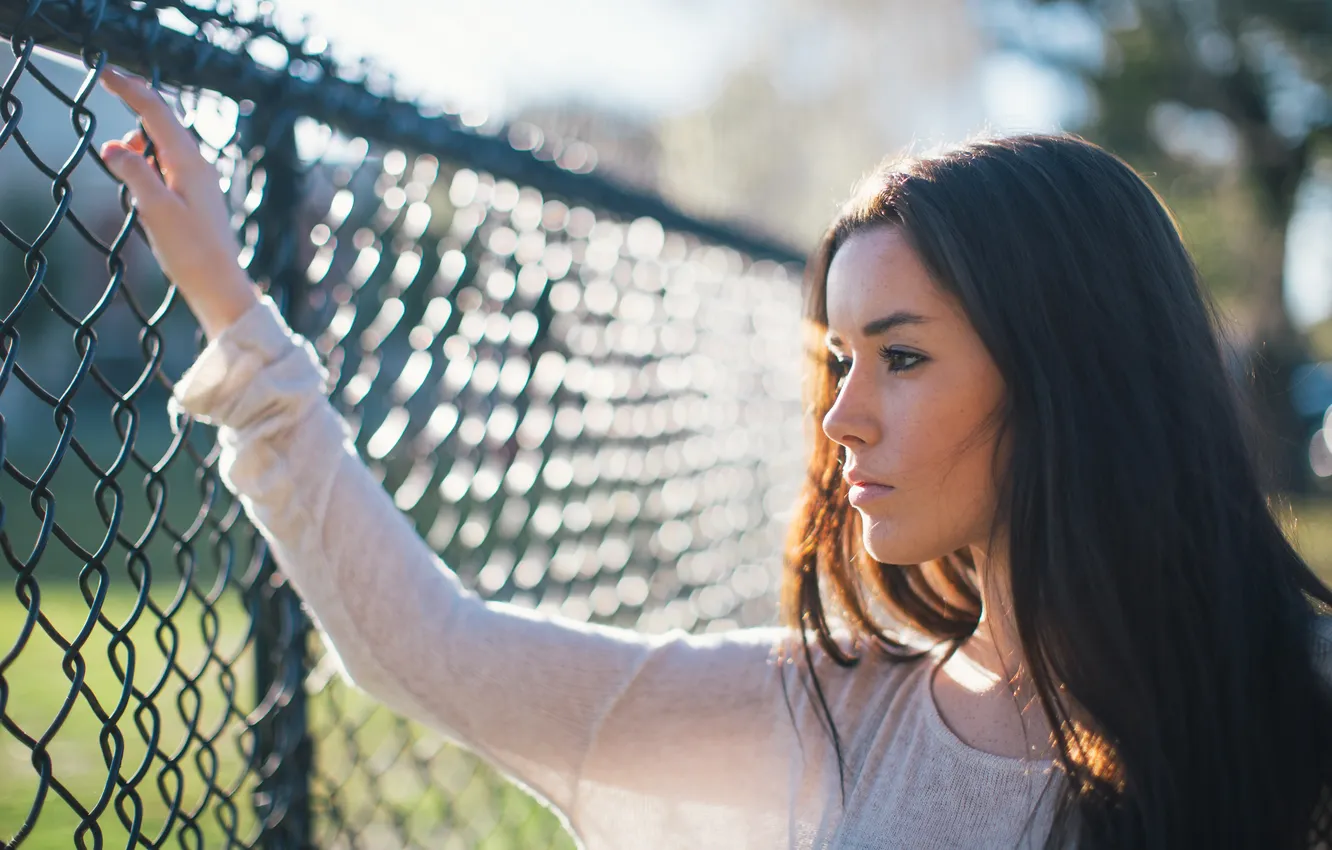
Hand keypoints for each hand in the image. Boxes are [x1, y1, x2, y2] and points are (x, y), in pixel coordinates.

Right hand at [99, 69, 259, 340]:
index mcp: (188, 163)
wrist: (220, 286)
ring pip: (166, 144)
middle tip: (113, 100)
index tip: (107, 72)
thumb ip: (135, 174)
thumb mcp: (156, 211)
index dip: (131, 89)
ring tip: (127, 170)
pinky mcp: (197, 196)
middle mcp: (198, 166)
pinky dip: (151, 162)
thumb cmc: (191, 252)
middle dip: (137, 106)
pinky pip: (170, 164)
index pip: (157, 112)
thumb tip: (114, 146)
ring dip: (141, 143)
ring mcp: (200, 181)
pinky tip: (144, 186)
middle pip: (164, 122)